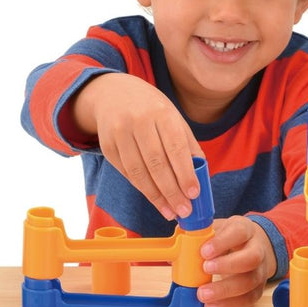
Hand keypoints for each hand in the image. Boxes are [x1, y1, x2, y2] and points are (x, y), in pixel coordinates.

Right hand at [72, 73, 201, 220]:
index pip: (175, 147)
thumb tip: (201, 175)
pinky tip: (155, 199)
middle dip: (172, 191)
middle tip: (184, 210)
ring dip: (156, 196)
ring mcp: (119, 133)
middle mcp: (138, 121)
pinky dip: (142, 188)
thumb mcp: (173, 118)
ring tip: (170, 212)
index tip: (194, 193)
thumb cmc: (151, 109)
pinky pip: (126, 173)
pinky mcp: (107, 146)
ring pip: (138, 172)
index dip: (185, 172)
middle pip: (156, 163)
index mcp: (161, 113)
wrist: (113, 94)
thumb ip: (188, 144)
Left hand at [197, 217, 276, 306]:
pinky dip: (228, 305)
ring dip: (225, 290)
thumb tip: (175, 245)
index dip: (222, 242)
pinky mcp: (257, 289)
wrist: (252, 247)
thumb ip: (199, 235)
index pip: (239, 232)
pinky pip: (247, 299)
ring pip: (250, 282)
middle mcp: (257, 250)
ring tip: (203, 294)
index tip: (204, 251)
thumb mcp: (217, 229)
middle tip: (205, 269)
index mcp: (245, 230)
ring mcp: (260, 270)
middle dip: (227, 265)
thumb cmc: (229, 238)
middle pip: (251, 258)